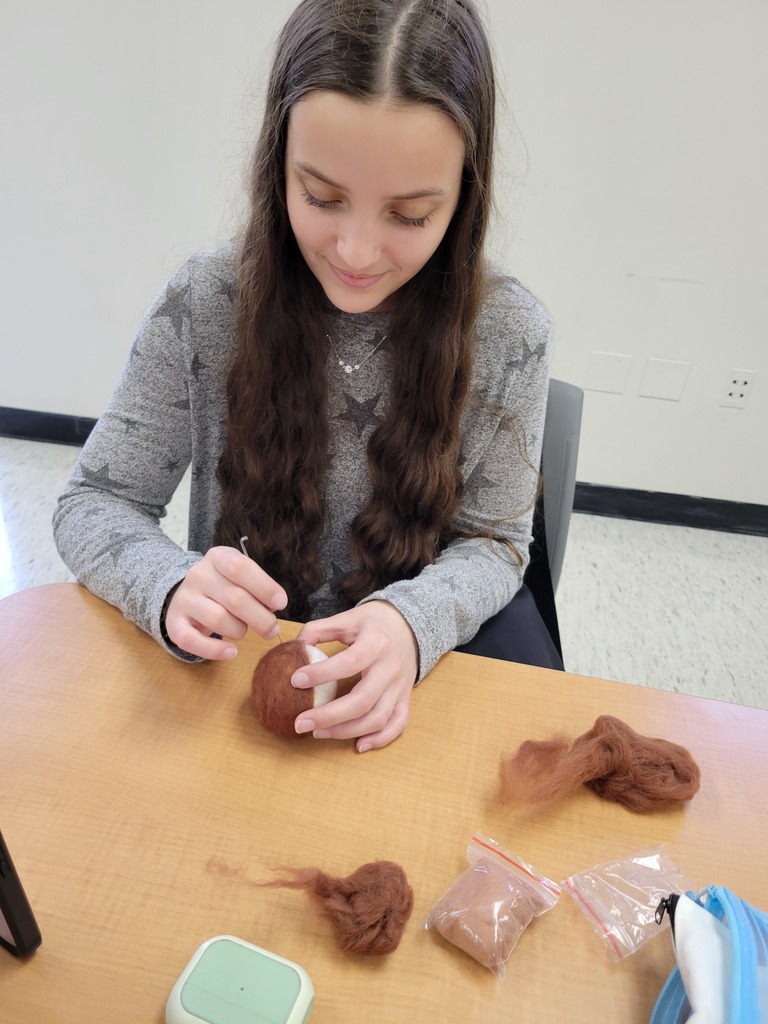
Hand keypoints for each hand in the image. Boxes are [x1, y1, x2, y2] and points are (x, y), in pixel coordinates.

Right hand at [164, 546, 286, 659]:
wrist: (188, 595)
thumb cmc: (224, 587)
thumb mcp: (241, 577)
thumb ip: (258, 587)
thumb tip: (275, 604)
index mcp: (217, 558)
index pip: (239, 567)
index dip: (264, 586)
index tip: (281, 603)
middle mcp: (198, 575)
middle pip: (234, 598)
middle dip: (261, 618)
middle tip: (272, 630)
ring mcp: (184, 599)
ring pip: (217, 619)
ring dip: (239, 631)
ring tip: (244, 631)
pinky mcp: (174, 623)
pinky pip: (191, 641)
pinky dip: (214, 651)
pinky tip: (231, 652)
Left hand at [291, 601, 418, 751]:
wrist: (410, 625)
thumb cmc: (374, 622)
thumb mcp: (348, 618)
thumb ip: (319, 630)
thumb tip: (294, 648)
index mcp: (377, 643)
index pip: (350, 662)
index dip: (322, 674)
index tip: (295, 680)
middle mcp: (391, 668)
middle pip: (362, 701)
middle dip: (328, 716)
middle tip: (300, 723)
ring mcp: (400, 686)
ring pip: (377, 718)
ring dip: (346, 731)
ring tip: (318, 733)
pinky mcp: (404, 698)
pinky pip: (397, 724)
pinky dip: (380, 739)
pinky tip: (358, 745)